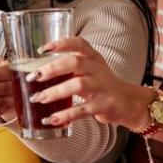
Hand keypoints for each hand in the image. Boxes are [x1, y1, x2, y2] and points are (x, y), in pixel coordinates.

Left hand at [16, 36, 132, 127]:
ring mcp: (102, 87)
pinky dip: (65, 115)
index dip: (61, 44)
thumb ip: (69, 67)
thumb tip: (37, 72)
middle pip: (75, 62)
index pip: (79, 44)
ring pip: (78, 85)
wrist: (128, 102)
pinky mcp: (104, 105)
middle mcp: (98, 69)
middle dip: (52, 68)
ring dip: (55, 92)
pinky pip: (82, 110)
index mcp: (93, 58)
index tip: (43, 49)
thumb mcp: (90, 70)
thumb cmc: (101, 84)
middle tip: (34, 77)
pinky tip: (51, 119)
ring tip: (38, 98)